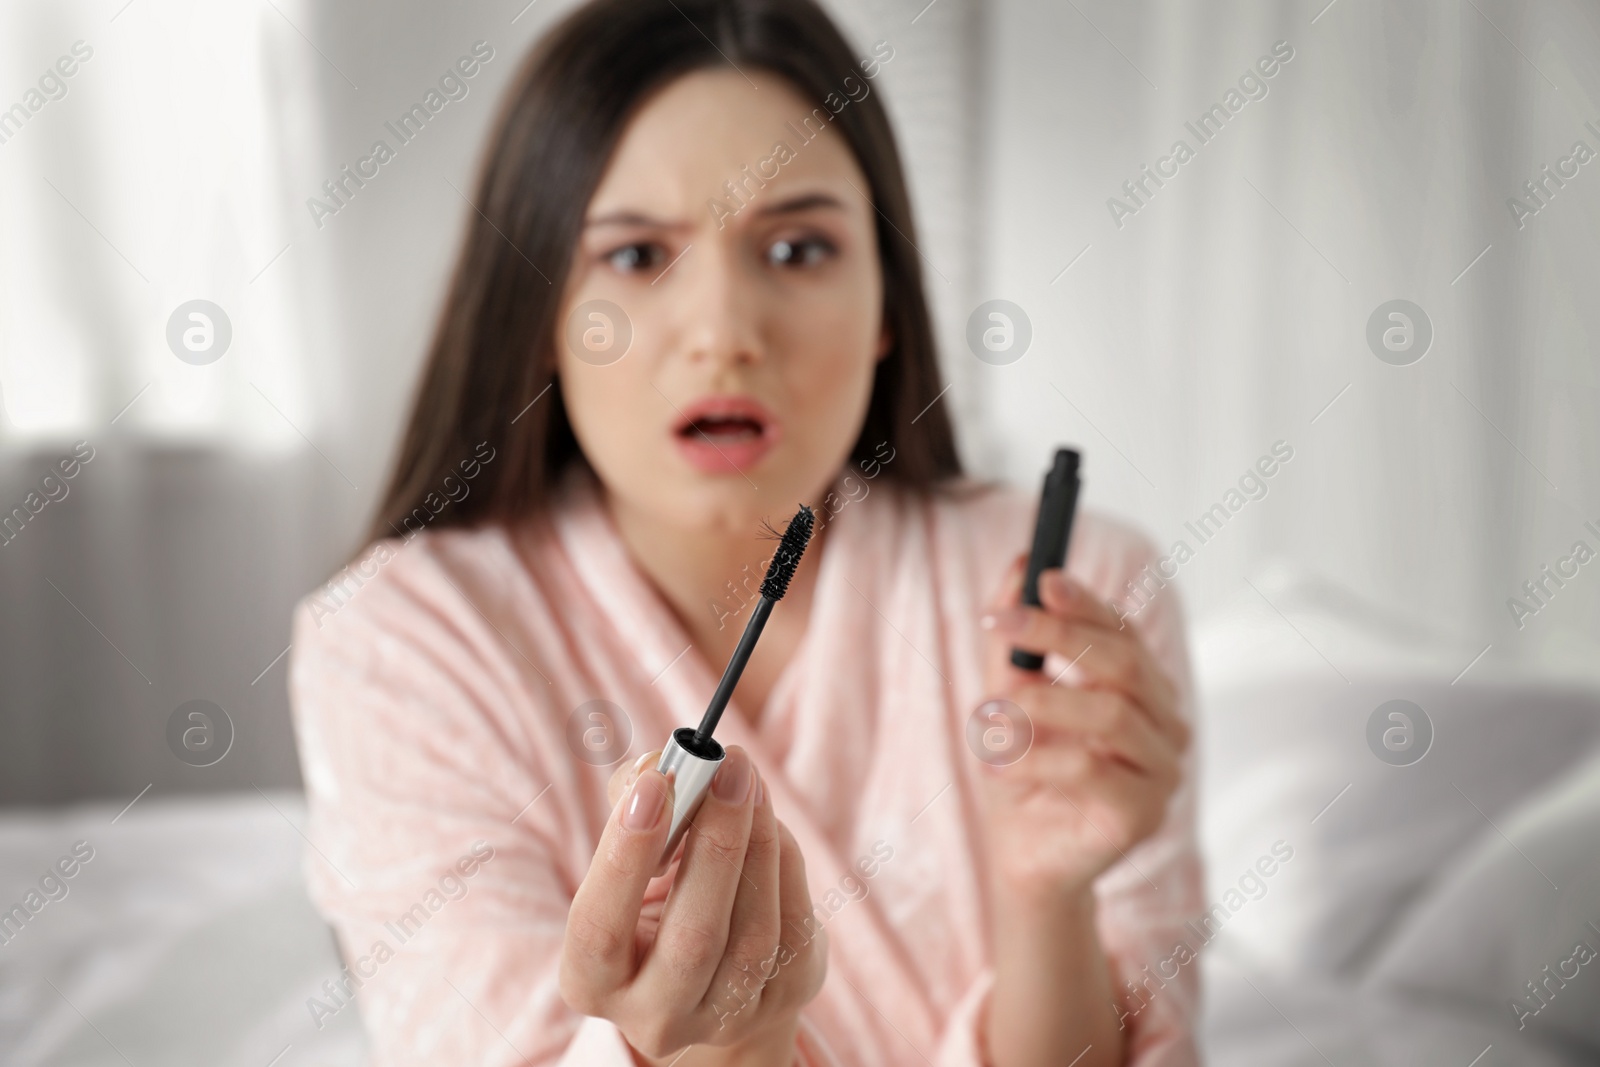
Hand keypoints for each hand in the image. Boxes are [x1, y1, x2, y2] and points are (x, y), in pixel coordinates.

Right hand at [560, 746, 826, 1064]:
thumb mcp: (630, 855)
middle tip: (726, 768)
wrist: (712, 963)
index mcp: (593, 982)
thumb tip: (659, 765)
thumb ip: (632, 802)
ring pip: (753, 936)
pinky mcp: (781, 1000)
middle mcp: (657, 1017)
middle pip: (692, 942)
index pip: (598, 930)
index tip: (654, 784)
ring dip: (757, 845)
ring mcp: (724, 1018)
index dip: (624, 857)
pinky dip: (783, 860)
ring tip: (749, 780)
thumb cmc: (656, 890)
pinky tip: (767, 815)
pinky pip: (792, 928)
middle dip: (715, 846)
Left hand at [976, 554, 1189, 901]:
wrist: (1023, 856)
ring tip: (992, 711)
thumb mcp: (1009, 696)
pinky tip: (998, 763)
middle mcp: (1165, 724)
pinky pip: (1092, 771)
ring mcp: (1163, 772)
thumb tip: (1019, 565)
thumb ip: (1016, 640)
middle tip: (1000, 623)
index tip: (1040, 577)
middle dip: (1057, 634)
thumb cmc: (1023, 771)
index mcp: (1142, 690)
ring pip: (1110, 715)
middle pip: (1122, 663)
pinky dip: (1036, 759)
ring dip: (1040, 703)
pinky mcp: (1144, 815)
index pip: (1123, 632)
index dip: (1083, 602)